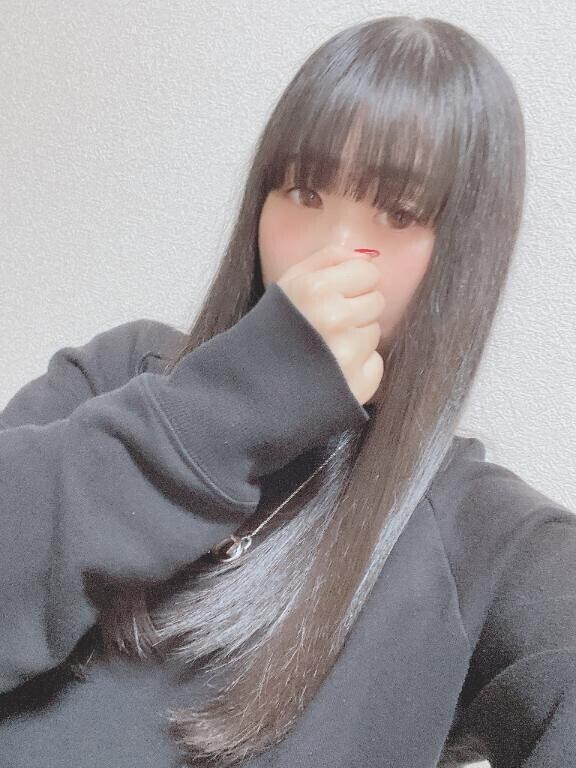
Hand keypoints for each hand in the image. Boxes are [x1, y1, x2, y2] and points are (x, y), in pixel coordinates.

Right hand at [276, 245, 384, 406]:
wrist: (250, 384)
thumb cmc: (270, 329)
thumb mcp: (288, 282)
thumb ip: (328, 259)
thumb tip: (368, 257)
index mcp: (316, 289)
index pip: (368, 273)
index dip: (353, 283)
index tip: (335, 296)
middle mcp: (334, 319)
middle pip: (376, 302)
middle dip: (355, 310)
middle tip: (326, 325)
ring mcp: (347, 354)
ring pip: (374, 333)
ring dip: (355, 339)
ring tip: (325, 348)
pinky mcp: (356, 385)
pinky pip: (376, 364)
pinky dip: (358, 367)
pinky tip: (332, 369)